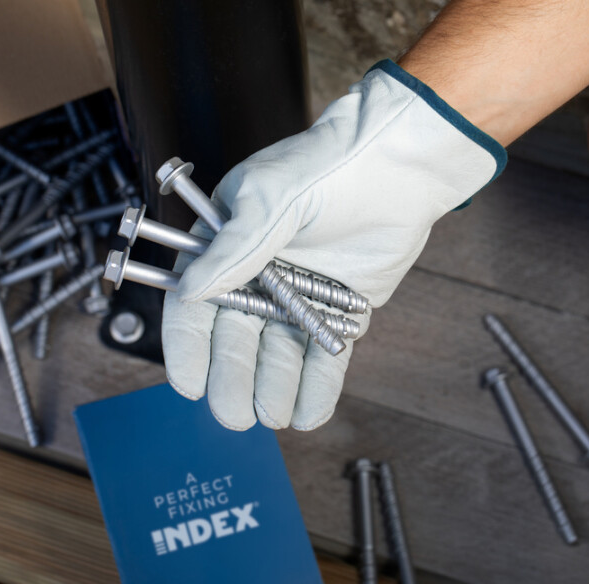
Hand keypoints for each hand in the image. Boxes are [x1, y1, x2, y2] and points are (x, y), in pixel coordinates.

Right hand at [162, 60, 505, 430]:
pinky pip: (324, 357)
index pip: (195, 304)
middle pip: (235, 339)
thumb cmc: (330, 163)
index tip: (190, 384)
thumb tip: (192, 289)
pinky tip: (307, 413)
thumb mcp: (269, 197)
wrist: (399, 164)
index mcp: (228, 245)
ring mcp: (299, 297)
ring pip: (279, 354)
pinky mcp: (339, 311)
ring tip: (272, 415)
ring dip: (273, 388)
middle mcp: (259, 276)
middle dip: (233, 379)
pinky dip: (316, 386)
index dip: (189, 347)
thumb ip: (233, 247)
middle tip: (235, 413)